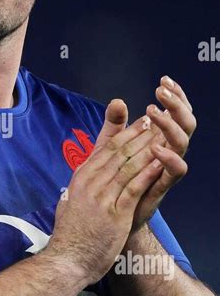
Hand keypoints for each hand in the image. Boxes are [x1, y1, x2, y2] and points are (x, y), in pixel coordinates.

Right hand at [48, 112, 164, 284]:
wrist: (68, 259)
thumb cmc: (70, 234)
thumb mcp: (71, 199)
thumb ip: (82, 184)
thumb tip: (87, 173)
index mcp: (81, 177)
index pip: (106, 148)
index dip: (126, 132)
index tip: (141, 122)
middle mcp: (90, 183)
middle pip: (119, 152)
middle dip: (140, 135)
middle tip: (156, 122)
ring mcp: (102, 197)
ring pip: (128, 166)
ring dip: (147, 149)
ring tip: (162, 137)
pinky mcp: (114, 214)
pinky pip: (133, 188)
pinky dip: (147, 174)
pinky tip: (159, 163)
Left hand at [93, 77, 195, 232]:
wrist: (109, 215)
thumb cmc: (114, 180)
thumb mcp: (110, 148)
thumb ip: (115, 126)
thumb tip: (117, 101)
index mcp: (160, 138)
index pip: (176, 112)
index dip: (176, 96)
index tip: (164, 80)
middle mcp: (169, 151)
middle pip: (186, 123)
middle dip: (177, 104)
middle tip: (161, 90)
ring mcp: (167, 168)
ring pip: (184, 142)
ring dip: (170, 124)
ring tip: (152, 112)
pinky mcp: (162, 186)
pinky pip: (177, 171)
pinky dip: (168, 157)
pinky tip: (156, 146)